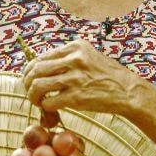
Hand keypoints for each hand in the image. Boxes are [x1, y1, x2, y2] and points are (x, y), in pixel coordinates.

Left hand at [20, 39, 147, 117]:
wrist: (128, 91)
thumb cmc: (108, 76)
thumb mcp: (89, 57)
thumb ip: (68, 58)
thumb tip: (42, 66)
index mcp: (76, 47)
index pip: (41, 57)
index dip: (29, 70)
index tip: (29, 79)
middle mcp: (74, 59)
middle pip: (36, 70)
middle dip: (27, 83)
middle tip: (30, 92)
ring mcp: (76, 78)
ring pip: (38, 85)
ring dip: (33, 96)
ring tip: (38, 102)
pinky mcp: (77, 97)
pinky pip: (49, 102)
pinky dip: (45, 107)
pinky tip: (50, 109)